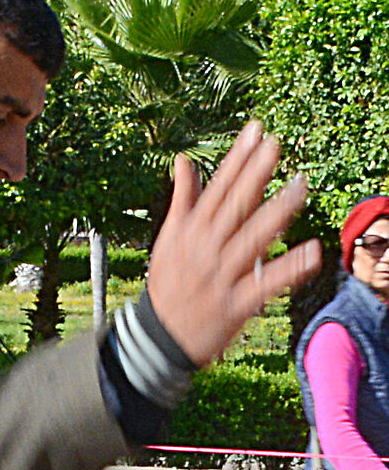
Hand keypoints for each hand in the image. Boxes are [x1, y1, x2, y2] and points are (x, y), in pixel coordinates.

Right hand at [145, 121, 320, 365]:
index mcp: (190, 231)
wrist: (158, 339)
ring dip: (276, 214)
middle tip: (275, 147)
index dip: (237, 159)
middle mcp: (205, 249)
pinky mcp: (235, 303)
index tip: (255, 131)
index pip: (217, 188)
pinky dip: (288, 269)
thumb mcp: (168, 240)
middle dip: (254, 176)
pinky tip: (310, 252)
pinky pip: (265, 283)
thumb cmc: (168, 284)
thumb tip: (183, 160)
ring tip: (299, 189)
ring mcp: (220, 276)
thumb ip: (182, 199)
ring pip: (251, 240)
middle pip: (234, 207)